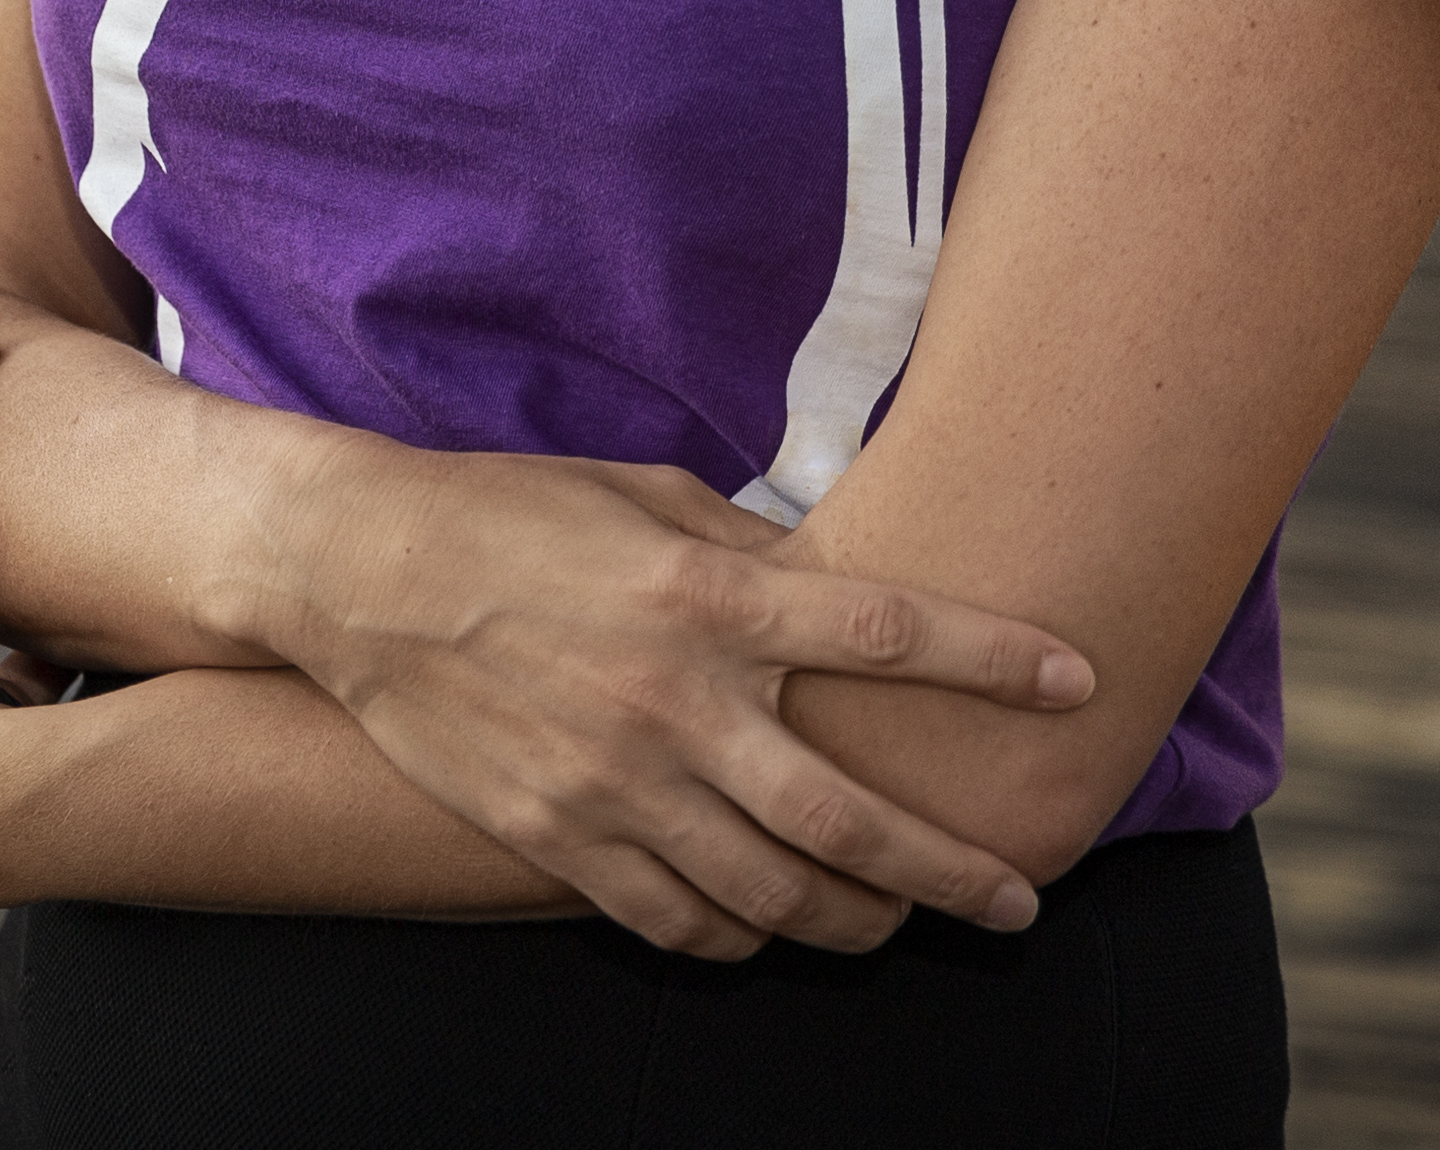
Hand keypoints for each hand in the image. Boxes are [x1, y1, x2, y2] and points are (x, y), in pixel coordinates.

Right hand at [250, 441, 1093, 957]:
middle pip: (852, 821)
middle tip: (1017, 899)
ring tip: (897, 925)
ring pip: (775, 898)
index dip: (996, 660)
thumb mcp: (649, 497)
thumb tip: (841, 576)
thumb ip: (753, 553)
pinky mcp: (559, 838)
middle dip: (955, 873)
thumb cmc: (516, 513)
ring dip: (857, 925)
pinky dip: (740, 942)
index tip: (1077, 683)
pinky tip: (767, 933)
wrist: (362, 573)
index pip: (890, 633)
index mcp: (710, 596)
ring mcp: (616, 782)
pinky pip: (677, 923)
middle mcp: (678, 701)